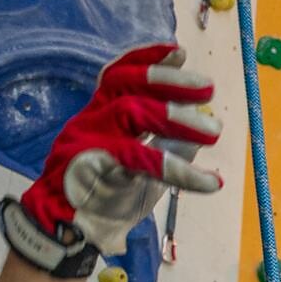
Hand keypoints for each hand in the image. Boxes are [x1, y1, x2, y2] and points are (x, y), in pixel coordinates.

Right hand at [21, 43, 222, 253]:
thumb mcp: (144, 172)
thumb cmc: (103, 198)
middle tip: (207, 86)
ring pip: (132, 112)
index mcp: (100, 115)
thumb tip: (199, 133)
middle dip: (169, 80)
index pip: (119, 75)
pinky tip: (210, 182)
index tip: (179, 51)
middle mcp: (91, 119)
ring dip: (178, 118)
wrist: (66, 231)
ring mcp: (88, 138)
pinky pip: (139, 160)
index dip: (147, 59)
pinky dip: (180, 170)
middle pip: (126, 84)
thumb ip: (167, 149)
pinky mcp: (92, 165)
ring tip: (214, 131)